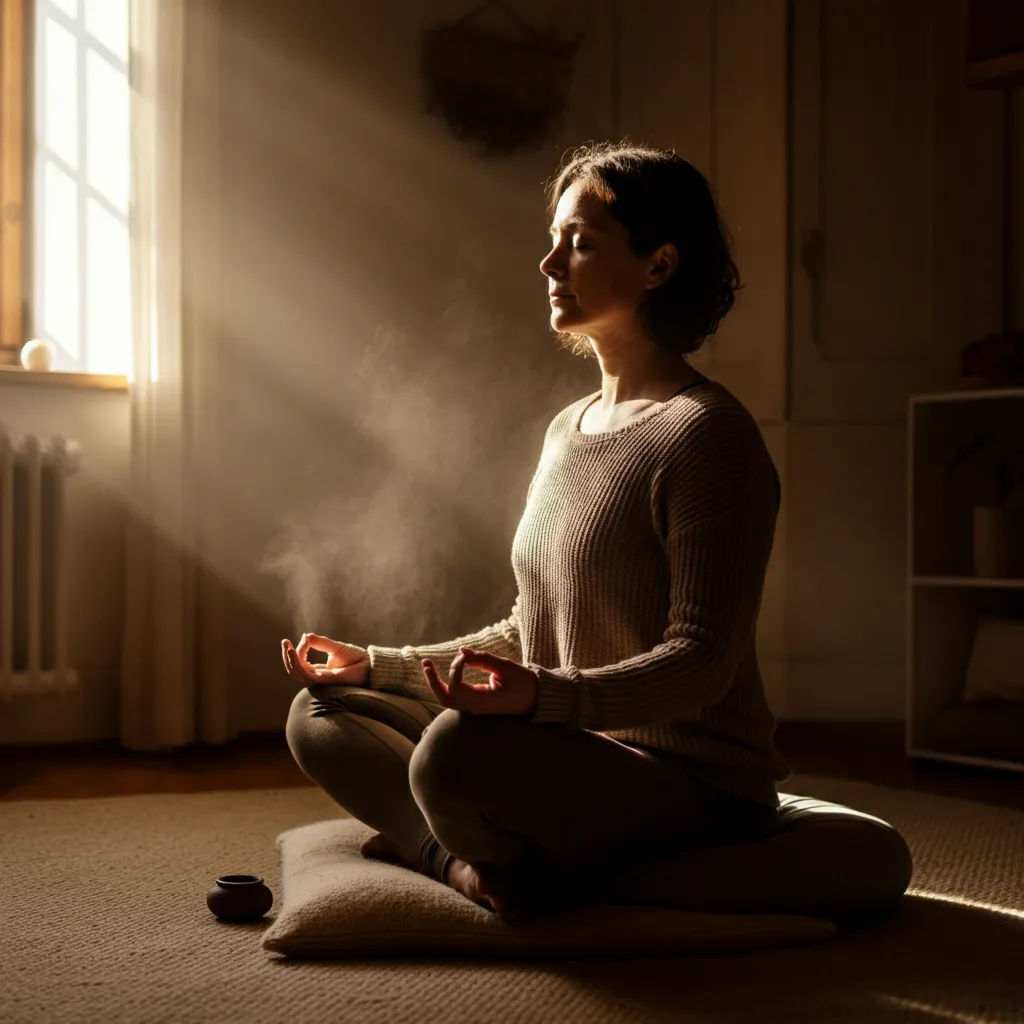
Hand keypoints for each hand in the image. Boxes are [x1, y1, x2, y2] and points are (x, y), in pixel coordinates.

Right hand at [280, 633, 370, 687]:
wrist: (370, 665)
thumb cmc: (356, 659)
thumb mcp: (335, 647)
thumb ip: (320, 643)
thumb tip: (306, 636)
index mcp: (319, 671)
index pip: (301, 664)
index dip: (298, 651)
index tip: (305, 638)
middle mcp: (317, 677)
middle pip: (295, 670)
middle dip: (287, 657)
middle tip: (284, 642)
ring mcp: (320, 680)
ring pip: (297, 674)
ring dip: (289, 660)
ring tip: (287, 647)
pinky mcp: (325, 680)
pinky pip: (305, 675)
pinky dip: (297, 664)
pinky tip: (294, 652)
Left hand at [422, 647, 539, 716]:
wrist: (538, 701)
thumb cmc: (525, 684)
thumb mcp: (506, 668)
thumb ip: (483, 660)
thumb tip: (462, 651)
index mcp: (481, 702)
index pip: (456, 687)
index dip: (455, 668)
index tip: (465, 656)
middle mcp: (474, 708)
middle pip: (444, 699)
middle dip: (432, 680)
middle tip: (425, 662)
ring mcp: (474, 707)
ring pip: (446, 700)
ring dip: (435, 682)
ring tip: (427, 665)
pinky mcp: (476, 703)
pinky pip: (454, 696)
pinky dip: (445, 683)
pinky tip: (441, 671)